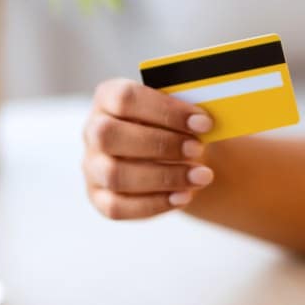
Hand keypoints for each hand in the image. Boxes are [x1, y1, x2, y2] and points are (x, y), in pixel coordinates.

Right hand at [83, 78, 214, 218]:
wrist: (174, 155)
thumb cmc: (176, 125)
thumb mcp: (181, 111)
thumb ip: (187, 110)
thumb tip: (212, 119)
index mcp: (108, 97)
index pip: (125, 98)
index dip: (165, 111)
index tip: (204, 122)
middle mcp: (92, 130)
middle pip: (109, 136)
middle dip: (160, 144)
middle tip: (198, 149)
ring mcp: (92, 166)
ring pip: (115, 175)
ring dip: (163, 177)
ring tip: (200, 177)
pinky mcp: (99, 197)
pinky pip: (118, 207)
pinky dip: (154, 204)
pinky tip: (184, 197)